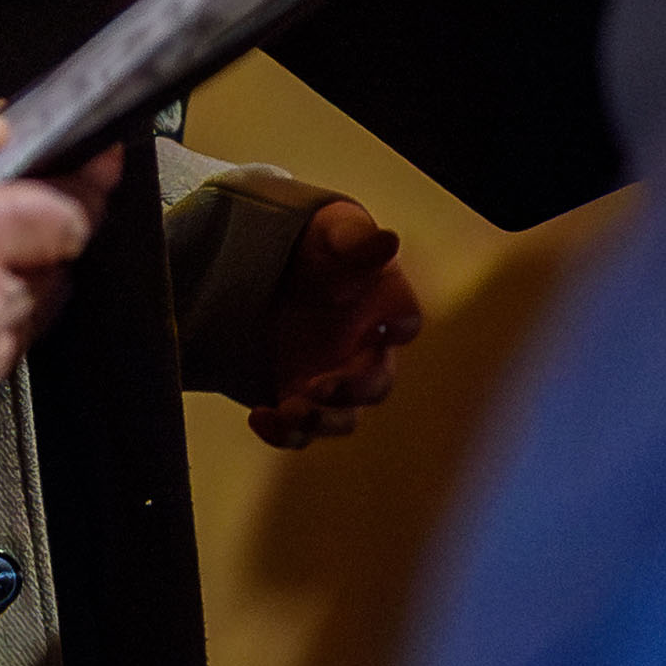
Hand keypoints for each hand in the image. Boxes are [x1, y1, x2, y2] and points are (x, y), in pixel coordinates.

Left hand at [244, 197, 419, 448]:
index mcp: (383, 309)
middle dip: (350, 389)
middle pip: (376, 385)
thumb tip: (388, 240)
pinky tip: (260, 415)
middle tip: (319, 385)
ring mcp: (332, 381)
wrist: (272, 268)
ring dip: (319, 421)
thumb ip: (356, 242)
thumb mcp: (331, 234)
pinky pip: (298, 430)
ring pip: (341, 418)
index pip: (405, 322)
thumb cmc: (316, 246)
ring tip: (288, 410)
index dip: (396, 328)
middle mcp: (365, 353)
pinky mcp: (297, 399)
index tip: (381, 329)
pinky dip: (281, 431)